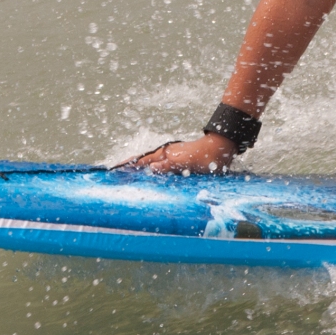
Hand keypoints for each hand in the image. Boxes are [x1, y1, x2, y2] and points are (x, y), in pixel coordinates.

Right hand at [117, 133, 236, 173]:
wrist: (221, 150)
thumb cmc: (204, 156)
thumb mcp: (185, 162)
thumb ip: (167, 165)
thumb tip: (149, 168)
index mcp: (164, 155)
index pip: (141, 160)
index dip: (128, 165)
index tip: (114, 171)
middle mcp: (166, 156)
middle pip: (144, 164)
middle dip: (131, 170)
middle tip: (118, 179)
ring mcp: (173, 161)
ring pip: (153, 168)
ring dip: (143, 174)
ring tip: (132, 183)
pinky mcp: (180, 166)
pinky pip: (163, 173)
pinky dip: (156, 178)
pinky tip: (156, 184)